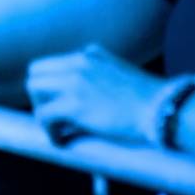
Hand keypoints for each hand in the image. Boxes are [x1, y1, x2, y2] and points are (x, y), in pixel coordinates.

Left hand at [26, 44, 163, 144]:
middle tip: (52, 113)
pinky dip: (48, 130)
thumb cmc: (147, 97)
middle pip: (35, 72)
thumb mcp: (119, 69)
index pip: (50, 63)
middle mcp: (77, 63)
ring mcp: (74, 82)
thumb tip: (86, 77)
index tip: (55, 101)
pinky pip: (43, 116)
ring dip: (41, 109)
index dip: (48, 84)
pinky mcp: (74, 105)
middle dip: (39, 94)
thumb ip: (99, 67)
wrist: (161, 109)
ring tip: (55, 127)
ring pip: (34, 89)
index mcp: (88, 55)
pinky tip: (61, 140)